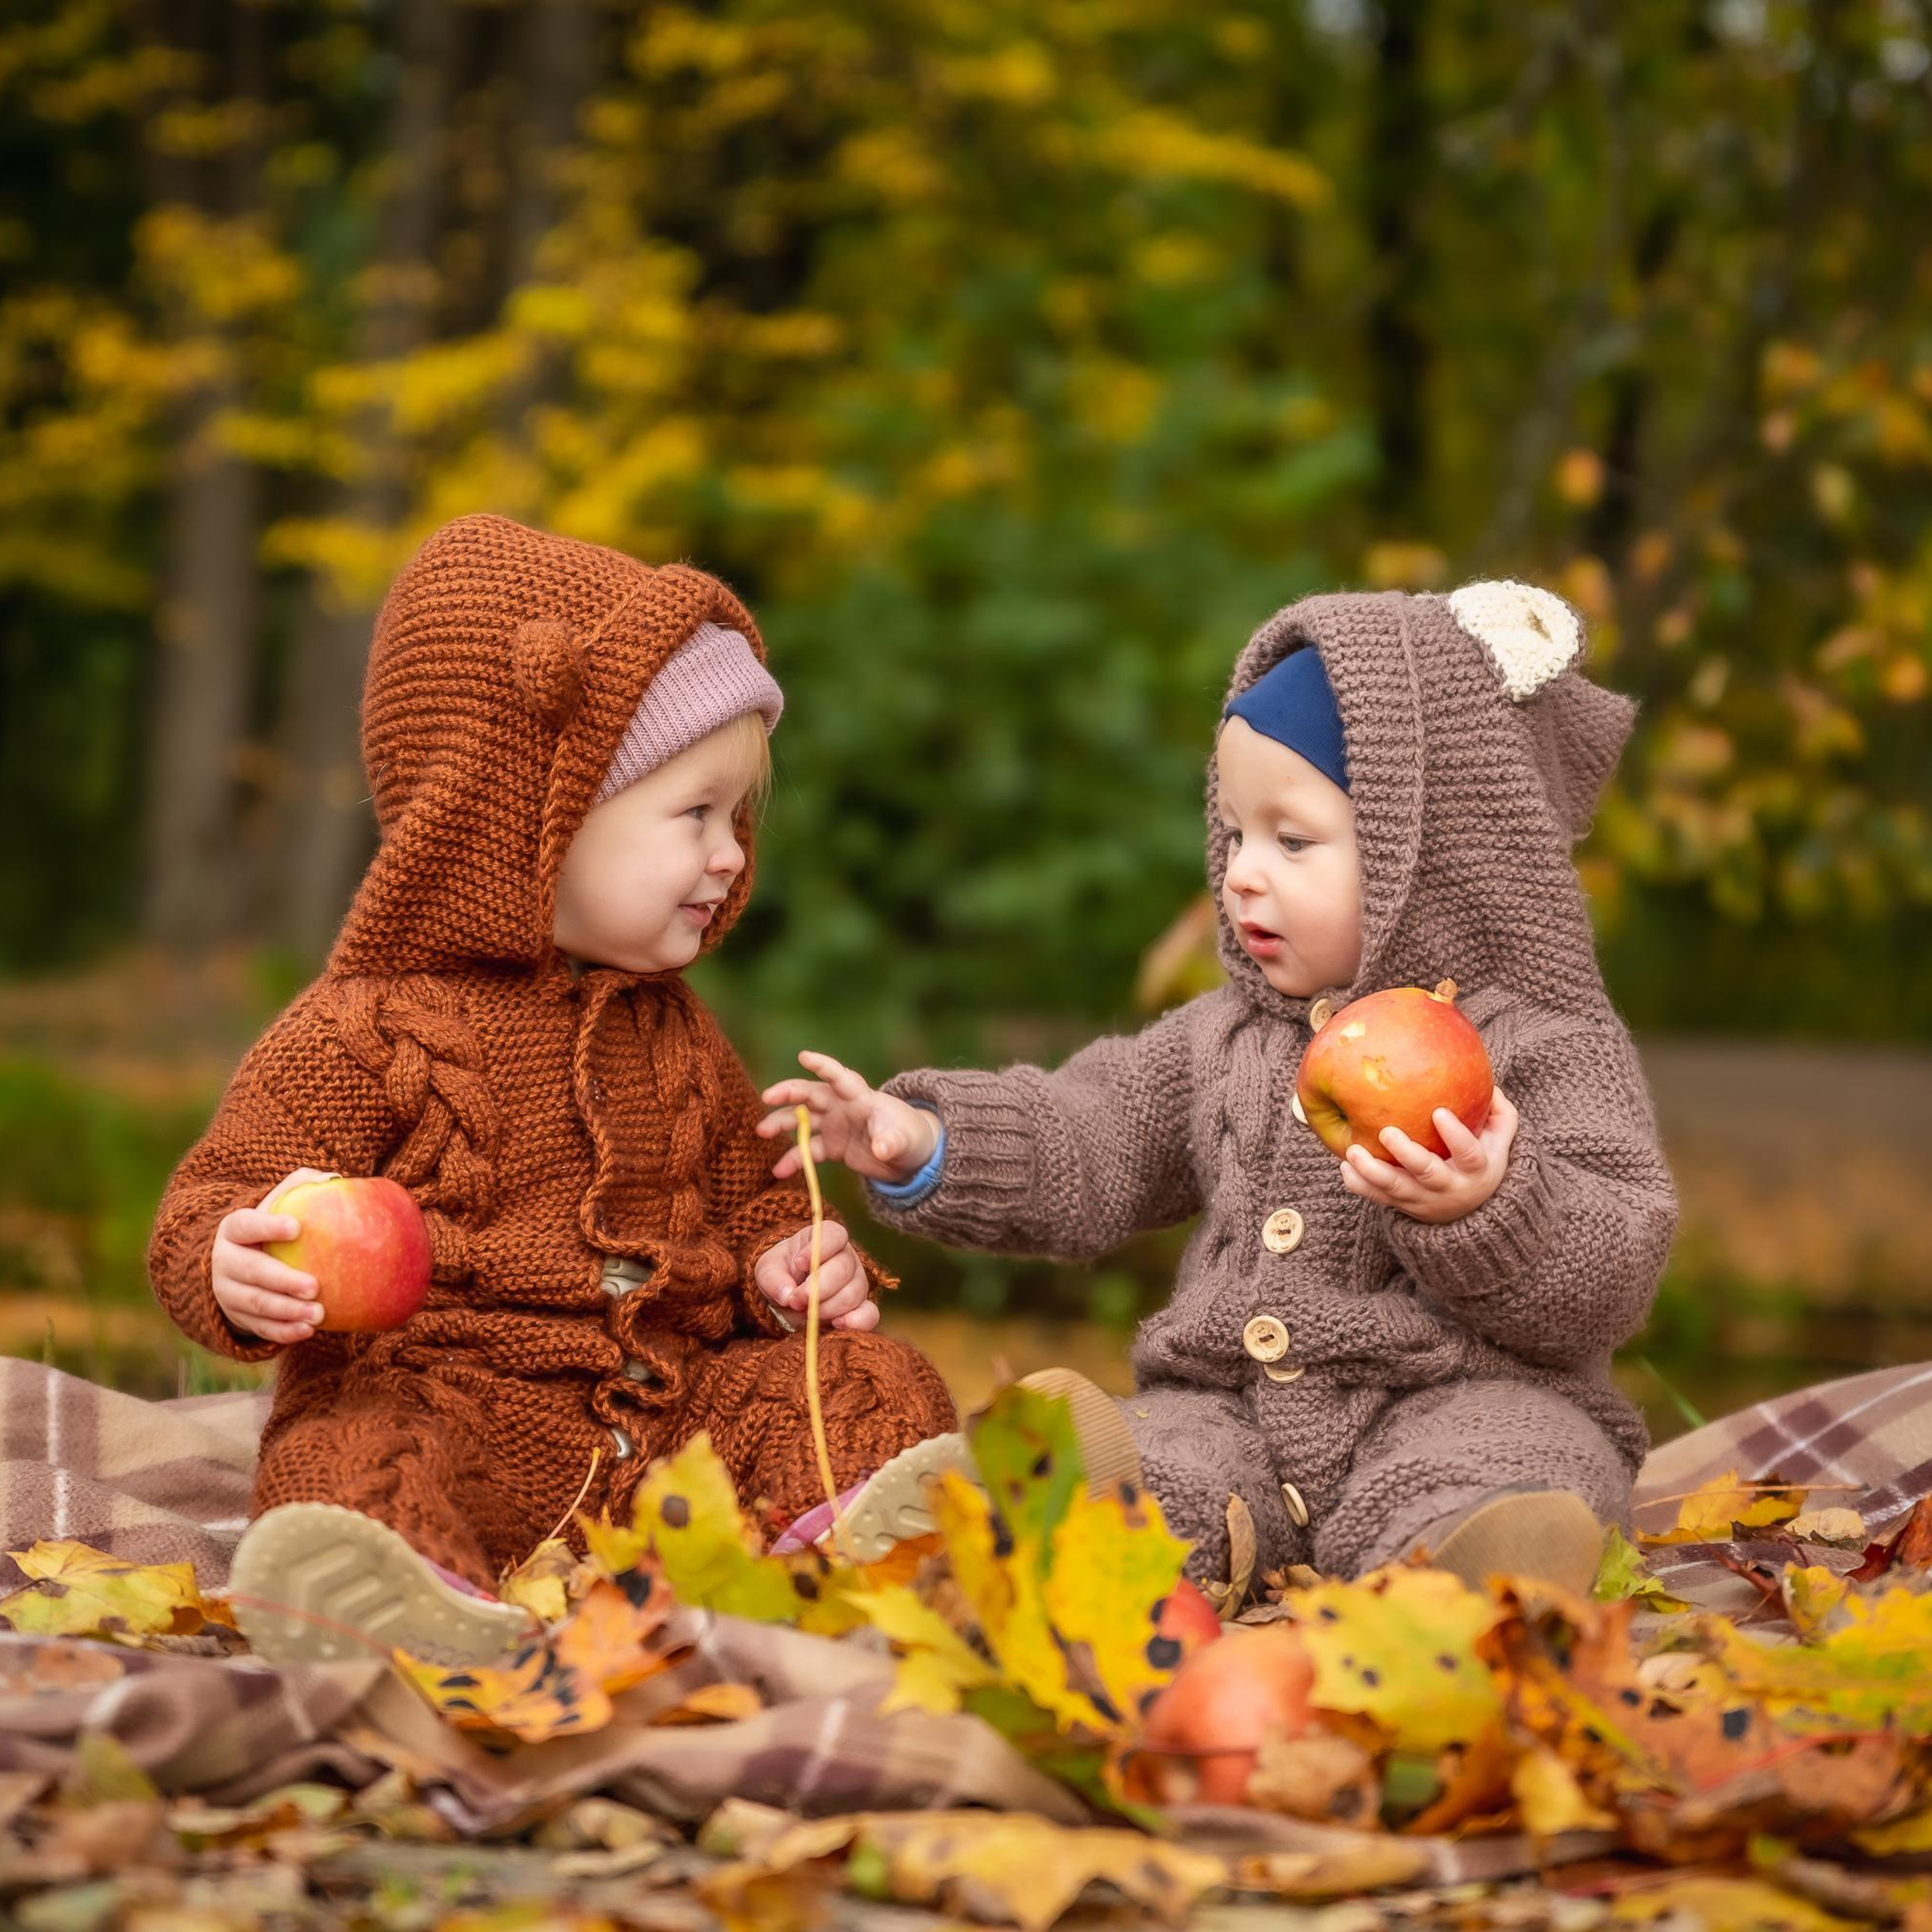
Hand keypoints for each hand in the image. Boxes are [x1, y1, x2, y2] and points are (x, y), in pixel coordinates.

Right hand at [210, 1168, 338, 1345]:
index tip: (296, 1228)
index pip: (246, 1225)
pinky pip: (261, 1328)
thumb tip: (331, 1179)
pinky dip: (284, 1331)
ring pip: (255, 1304)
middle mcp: (225, 1262)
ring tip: (318, 1313)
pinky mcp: (239, 1318)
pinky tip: (308, 1331)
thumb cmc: (273, 1227)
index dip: (268, 1226)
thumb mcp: (279, 1203)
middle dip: (282, 1280)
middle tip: (314, 1285)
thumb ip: (301, 1186)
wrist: (241, 1265)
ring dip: (287, 1311)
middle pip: (251, 1271)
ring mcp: (228, 1293)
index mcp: (234, 1229)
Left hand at [754, 1222, 877, 1331]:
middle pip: (843, 1268)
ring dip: (826, 1308)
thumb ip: (773, 1278)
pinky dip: (857, 1322)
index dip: (820, 1249)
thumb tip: (787, 1294)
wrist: (789, 1295)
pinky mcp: (861, 1306)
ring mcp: (857, 1282)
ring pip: (852, 1293)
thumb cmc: (781, 1274)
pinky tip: (837, 1325)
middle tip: (796, 1300)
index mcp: (825, 1238)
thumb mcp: (768, 1270)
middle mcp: (846, 1257)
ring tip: (805, 1313)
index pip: (834, 1235)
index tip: (799, 1264)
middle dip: (818, 1288)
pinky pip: (869, 1314)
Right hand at [757, 1051, 939, 1183]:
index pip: (841, 1077)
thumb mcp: (904, 1140)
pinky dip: (792, 1159)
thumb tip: (881, 1148)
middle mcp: (841, 1107)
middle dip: (789, 1092)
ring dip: (780, 1123)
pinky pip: (806, 1150)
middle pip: (811, 1094)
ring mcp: (833, 1125)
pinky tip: (778, 1170)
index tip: (803, 1057)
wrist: (907, 1157)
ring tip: (761, 1132)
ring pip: (801, 1120)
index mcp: (860, 1097)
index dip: (823, 1066)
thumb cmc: (908, 1137)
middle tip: (767, 1097)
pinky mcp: (830, 1147)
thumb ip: (891, 1141)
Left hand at [1338, 1090, 1519, 1223]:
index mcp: (1476, 1169)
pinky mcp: (1402, 1205)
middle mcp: (1449, 1187)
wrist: (1471, 1211)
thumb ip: (1499, 1112)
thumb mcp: (1500, 1140)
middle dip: (1407, 1154)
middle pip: (1428, 1173)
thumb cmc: (1483, 1160)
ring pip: (1396, 1189)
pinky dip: (1360, 1185)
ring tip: (1352, 1151)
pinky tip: (1346, 1168)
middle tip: (1386, 1131)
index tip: (1439, 1112)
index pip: (1469, 1154)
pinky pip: (1377, 1198)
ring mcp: (1423, 1199)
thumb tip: (1489, 1082)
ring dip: (1372, 1171)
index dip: (1456, 1135)